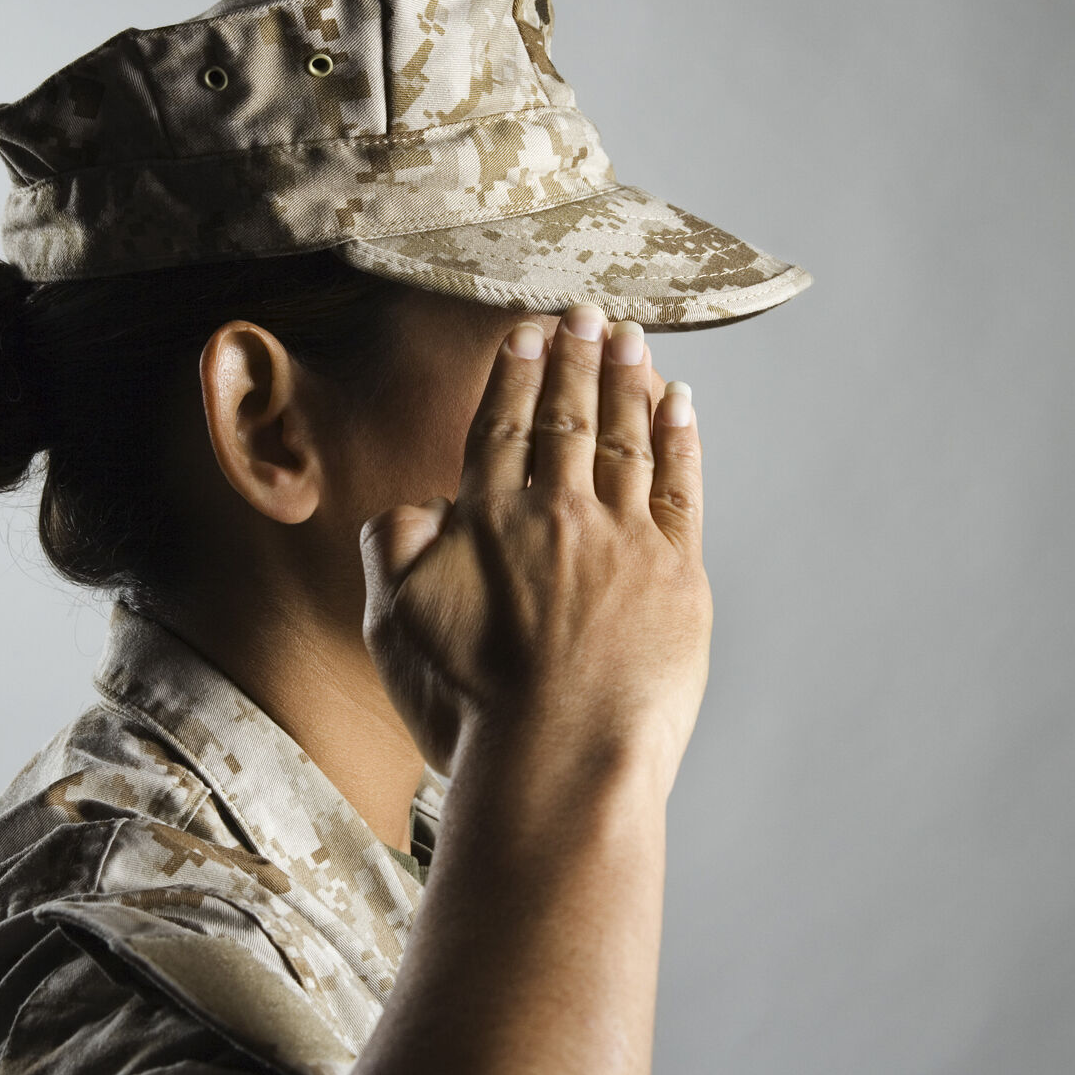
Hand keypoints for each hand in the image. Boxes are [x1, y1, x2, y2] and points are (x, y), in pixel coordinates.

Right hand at [358, 304, 711, 781]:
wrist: (557, 761)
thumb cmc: (469, 708)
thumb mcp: (393, 624)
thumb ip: (392, 547)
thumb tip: (418, 504)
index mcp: (487, 519)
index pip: (503, 426)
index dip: (517, 372)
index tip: (529, 330)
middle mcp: (557, 513)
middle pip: (569, 416)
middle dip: (578, 356)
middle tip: (588, 312)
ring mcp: (624, 540)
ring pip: (626, 438)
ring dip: (628, 381)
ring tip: (630, 338)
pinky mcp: (678, 576)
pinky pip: (681, 488)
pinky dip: (680, 439)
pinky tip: (680, 404)